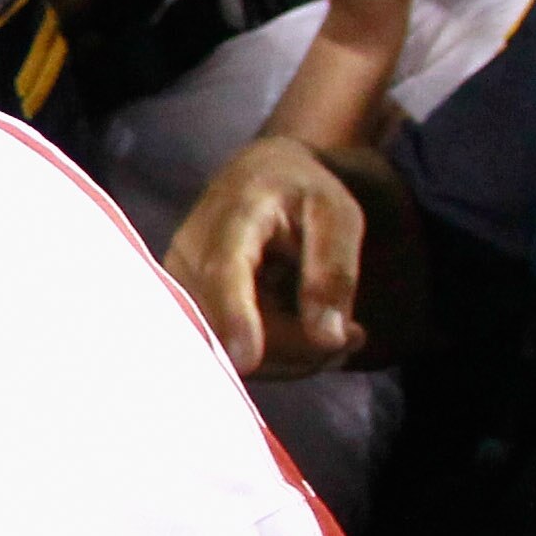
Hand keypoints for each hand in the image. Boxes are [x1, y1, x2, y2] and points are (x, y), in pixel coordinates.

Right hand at [163, 137, 368, 378]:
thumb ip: (333, 272)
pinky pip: (226, 349)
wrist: (257, 176)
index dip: (234, 315)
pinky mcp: (183, 307)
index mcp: (233, 216)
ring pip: (229, 348)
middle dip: (298, 349)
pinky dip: (273, 354)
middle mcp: (190, 252)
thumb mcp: (337, 216)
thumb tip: (327, 338)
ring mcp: (180, 284)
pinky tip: (303, 333)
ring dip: (289, 357)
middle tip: (355, 336)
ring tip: (335, 330)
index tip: (246, 359)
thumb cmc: (302, 193)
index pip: (224, 270)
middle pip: (232, 326)